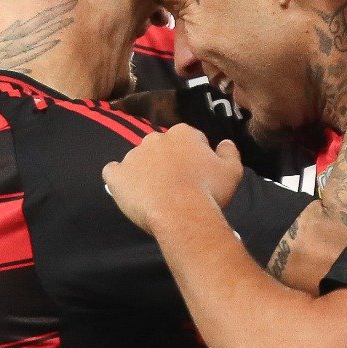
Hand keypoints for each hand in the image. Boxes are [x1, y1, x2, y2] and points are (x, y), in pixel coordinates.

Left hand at [102, 124, 242, 235]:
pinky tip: (128, 191)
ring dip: (145, 171)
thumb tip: (224, 143)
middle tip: (176, 184)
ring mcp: (133, 155)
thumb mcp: (233, 171)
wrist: (181, 214)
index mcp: (183, 133)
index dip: (194, 156)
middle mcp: (156, 138)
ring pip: (138, 159)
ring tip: (154, 194)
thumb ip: (229, 152)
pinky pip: (113, 172)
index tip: (198, 174)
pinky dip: (119, 178)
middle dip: (167, 161)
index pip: (190, 139)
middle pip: (162, 147)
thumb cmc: (209, 191)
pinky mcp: (117, 174)